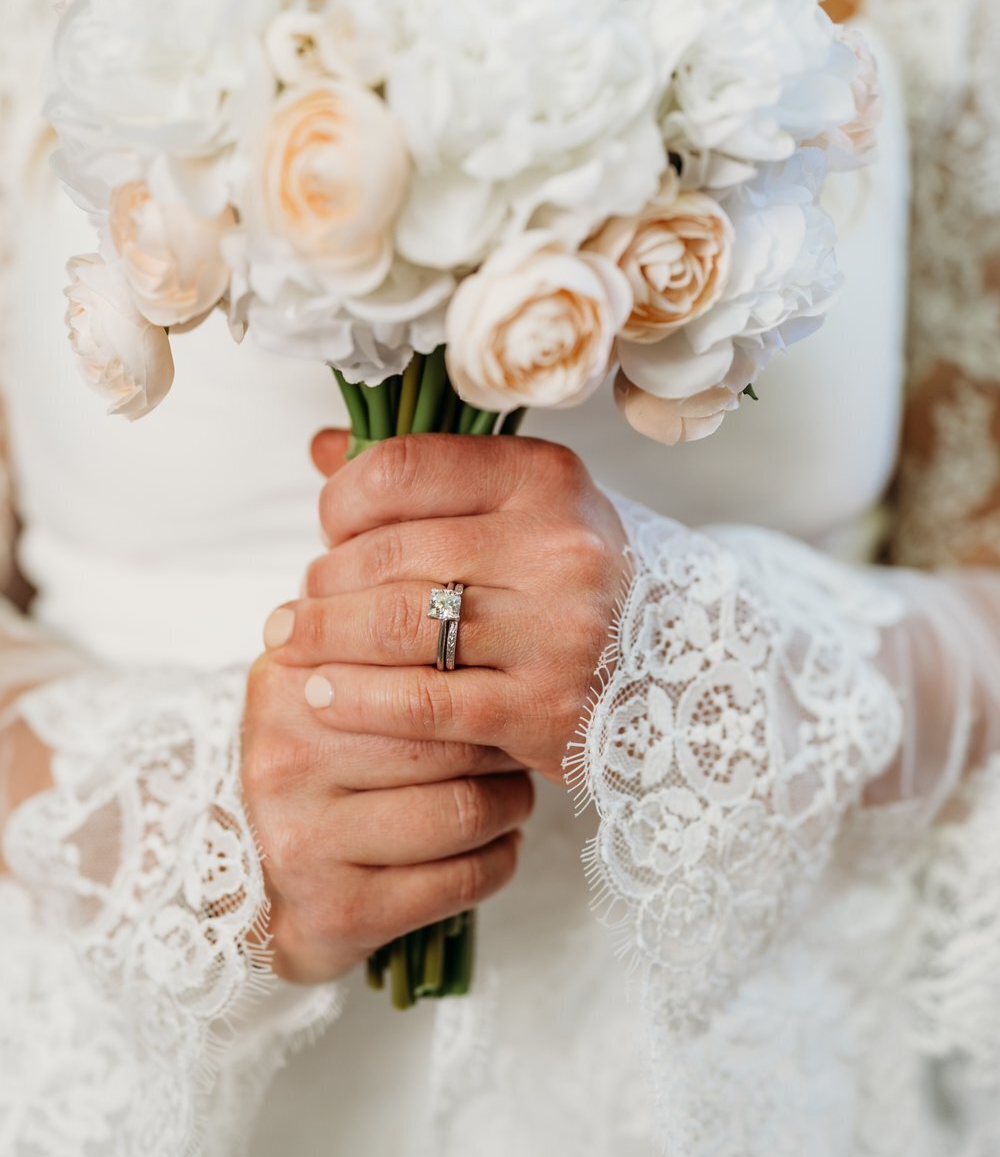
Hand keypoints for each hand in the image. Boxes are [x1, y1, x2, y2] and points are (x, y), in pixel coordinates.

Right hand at [242, 650, 533, 983]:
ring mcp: (303, 840)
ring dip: (507, 804)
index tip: (503, 674)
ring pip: (461, 810)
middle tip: (520, 737)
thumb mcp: (327, 680)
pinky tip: (497, 845)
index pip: (414, 656)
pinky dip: (497, 861)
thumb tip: (465, 571)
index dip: (476, 668)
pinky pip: (457, 881)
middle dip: (501, 738)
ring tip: (510, 792)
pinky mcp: (335, 912)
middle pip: (445, 734)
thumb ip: (379, 626)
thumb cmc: (318, 763)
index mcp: (288, 682)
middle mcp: (285, 757)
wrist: (243, 883)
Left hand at [266, 433, 628, 787]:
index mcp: (544, 479)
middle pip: (390, 554)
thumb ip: (426, 478)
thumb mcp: (519, 508)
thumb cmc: (569, 583)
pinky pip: (422, 703)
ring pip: (397, 626)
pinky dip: (358, 701)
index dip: (341, 500)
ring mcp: (557, 630)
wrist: (672, 675)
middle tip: (297, 604)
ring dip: (324, 638)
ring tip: (293, 644)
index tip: (328, 529)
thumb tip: (323, 447)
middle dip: (323, 582)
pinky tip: (324, 697)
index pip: (403, 468)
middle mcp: (558, 546)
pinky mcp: (544, 709)